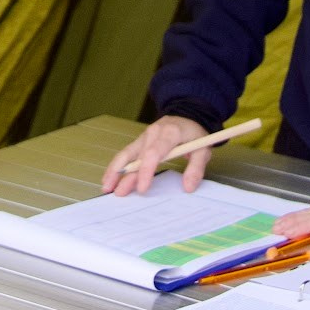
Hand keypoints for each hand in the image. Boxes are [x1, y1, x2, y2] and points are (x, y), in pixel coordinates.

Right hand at [101, 116, 216, 197]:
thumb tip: (188, 187)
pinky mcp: (140, 141)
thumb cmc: (195, 134)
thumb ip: (196, 168)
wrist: (187, 115)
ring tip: (106, 187)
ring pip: (126, 153)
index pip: (154, 153)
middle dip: (127, 176)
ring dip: (115, 170)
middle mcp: (153, 133)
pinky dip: (117, 166)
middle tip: (119, 194)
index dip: (146, 171)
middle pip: (136, 156)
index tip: (142, 188)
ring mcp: (144, 136)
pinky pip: (126, 153)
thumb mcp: (203, 149)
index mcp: (169, 133)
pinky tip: (109, 178)